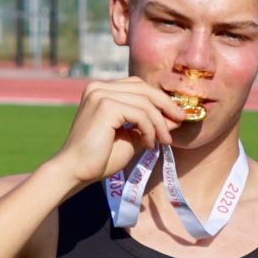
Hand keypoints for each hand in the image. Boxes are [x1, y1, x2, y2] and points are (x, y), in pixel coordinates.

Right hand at [52, 78, 185, 188]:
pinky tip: (149, 144)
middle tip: (181, 121)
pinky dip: (150, 130)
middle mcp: (98, 87)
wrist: (76, 171)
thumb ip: (150, 124)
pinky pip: (140, 114)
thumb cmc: (101, 157)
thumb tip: (176, 116)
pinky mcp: (105, 106)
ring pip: (145, 103)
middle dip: (166, 106)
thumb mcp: (132, 136)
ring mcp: (100, 94)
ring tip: (163, 141)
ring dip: (160, 124)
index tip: (176, 116)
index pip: (139, 86)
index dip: (160, 99)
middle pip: (144, 89)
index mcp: (101, 90)